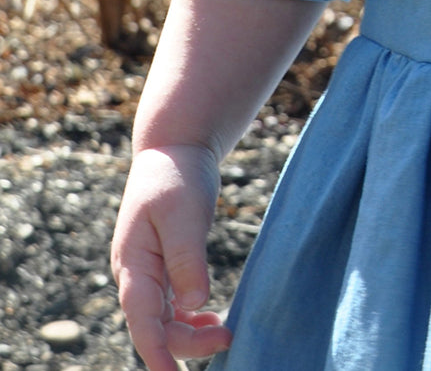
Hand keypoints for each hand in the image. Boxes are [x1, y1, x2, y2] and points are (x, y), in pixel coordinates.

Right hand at [111, 143, 233, 370]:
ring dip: (191, 332)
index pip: (143, 323)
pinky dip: (191, 316)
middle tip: (229, 337)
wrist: (175, 148)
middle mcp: (136, 275)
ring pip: (166, 319)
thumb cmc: (176, 176)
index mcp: (133, 265)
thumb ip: (187, 259)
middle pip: (157, 327)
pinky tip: (212, 316)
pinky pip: (173, 304)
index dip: (158, 355)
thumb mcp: (184, 214)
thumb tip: (194, 304)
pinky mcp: (165, 265)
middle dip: (188, 343)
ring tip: (226, 332)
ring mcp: (148, 272)